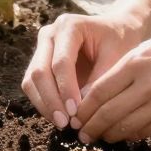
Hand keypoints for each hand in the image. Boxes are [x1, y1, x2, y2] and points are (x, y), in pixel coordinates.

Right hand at [21, 9, 145, 129]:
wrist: (118, 31)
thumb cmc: (120, 41)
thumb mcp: (117, 57)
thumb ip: (99, 80)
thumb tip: (80, 109)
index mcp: (69, 26)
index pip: (61, 62)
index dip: (66, 89)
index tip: (76, 111)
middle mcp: (49, 34)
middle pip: (39, 71)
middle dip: (51, 100)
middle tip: (65, 123)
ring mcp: (41, 47)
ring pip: (30, 80)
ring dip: (44, 104)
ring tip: (62, 123)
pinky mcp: (39, 62)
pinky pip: (33, 86)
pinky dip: (43, 103)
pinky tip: (59, 117)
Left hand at [71, 24, 150, 144]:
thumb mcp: (149, 48)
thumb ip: (124, 70)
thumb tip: (96, 97)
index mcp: (137, 62)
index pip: (99, 93)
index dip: (83, 109)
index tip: (75, 117)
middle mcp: (149, 85)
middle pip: (108, 114)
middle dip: (90, 128)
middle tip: (81, 134)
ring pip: (125, 128)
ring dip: (108, 135)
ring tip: (99, 137)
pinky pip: (146, 132)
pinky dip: (130, 135)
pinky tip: (123, 134)